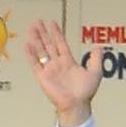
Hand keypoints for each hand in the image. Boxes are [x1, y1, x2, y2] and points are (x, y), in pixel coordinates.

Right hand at [23, 9, 104, 123]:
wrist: (76, 105)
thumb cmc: (85, 92)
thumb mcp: (95, 72)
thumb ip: (96, 59)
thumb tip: (98, 47)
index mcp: (68, 61)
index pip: (60, 43)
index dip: (56, 33)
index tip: (51, 23)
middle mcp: (57, 64)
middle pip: (48, 44)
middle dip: (43, 33)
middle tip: (37, 22)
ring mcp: (49, 70)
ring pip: (40, 51)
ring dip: (35, 40)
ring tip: (31, 29)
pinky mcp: (43, 77)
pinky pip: (35, 64)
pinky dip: (30, 55)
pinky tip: (27, 45)